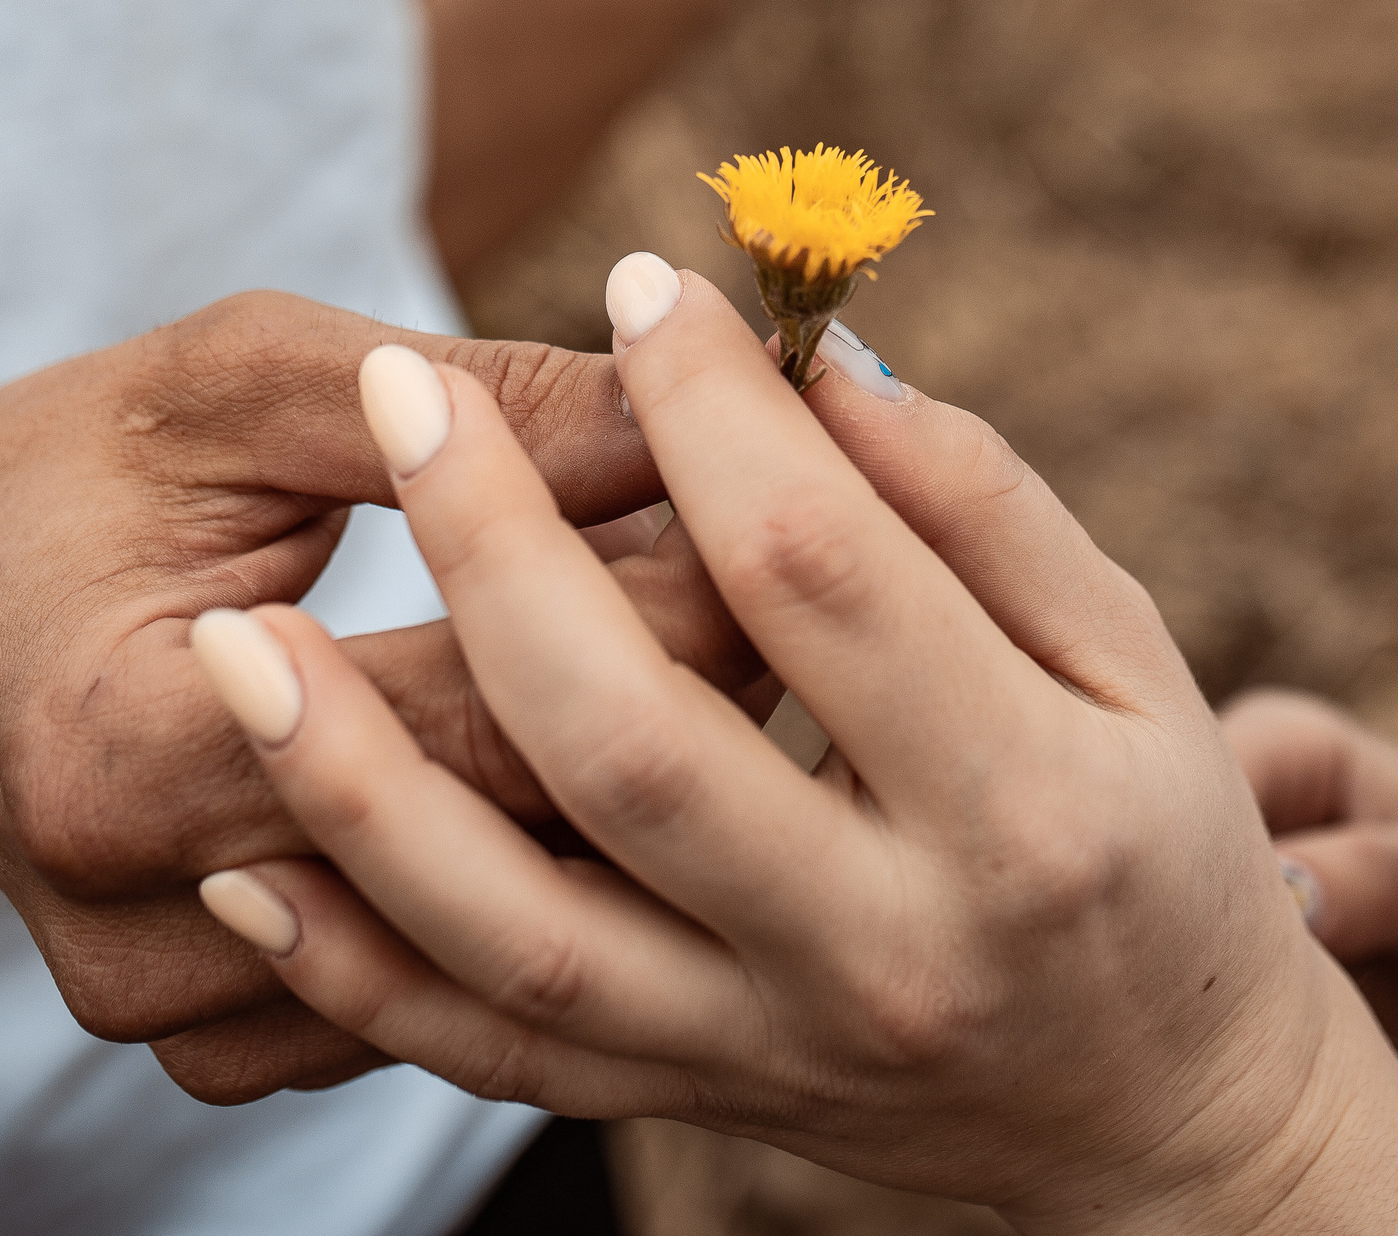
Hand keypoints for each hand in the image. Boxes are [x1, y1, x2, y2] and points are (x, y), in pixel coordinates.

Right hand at [0, 291, 759, 1101]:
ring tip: (705, 635)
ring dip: (626, 780)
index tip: (775, 494)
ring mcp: (187, 1011)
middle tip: (793, 561)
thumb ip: (456, 396)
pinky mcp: (222, 1041)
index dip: (654, 598)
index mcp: (122, 756)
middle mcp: (150, 928)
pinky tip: (594, 748)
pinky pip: (448, 975)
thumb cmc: (76, 470)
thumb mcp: (238, 382)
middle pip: (520, 838)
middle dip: (683, 688)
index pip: (481, 713)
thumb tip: (685, 407)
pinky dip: (532, 856)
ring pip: (510, 925)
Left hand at [188, 273, 1397, 1234]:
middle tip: (396, 389)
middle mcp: (886, 947)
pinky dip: (356, 967)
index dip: (713, 409)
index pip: (822, 573)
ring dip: (361, 785)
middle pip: (638, 744)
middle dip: (495, 549)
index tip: (638, 283)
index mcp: (1025, 804)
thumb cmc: (1157, 834)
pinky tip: (250, 860)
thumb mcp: (1130, 654)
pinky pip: (489, 1054)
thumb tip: (814, 361)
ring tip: (240, 641)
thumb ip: (977, 506)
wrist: (1156, 1113)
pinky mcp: (693, 1101)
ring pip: (521, 933)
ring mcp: (772, 1046)